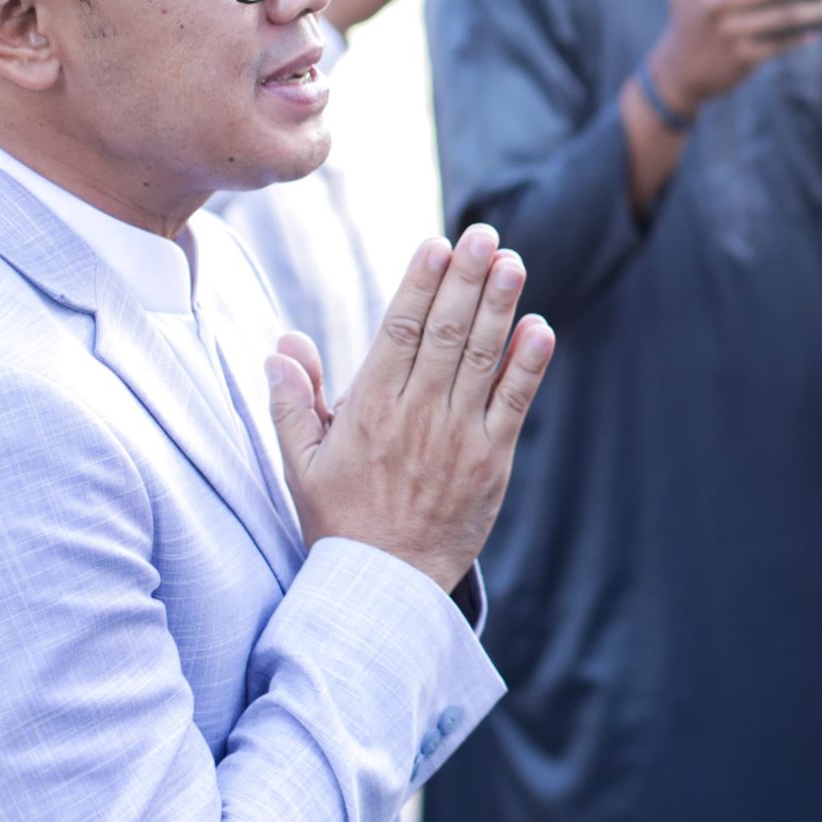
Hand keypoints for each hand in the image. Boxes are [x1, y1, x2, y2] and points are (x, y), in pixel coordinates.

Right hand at [267, 224, 556, 592]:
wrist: (383, 587)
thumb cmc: (339, 522)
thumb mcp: (301, 465)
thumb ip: (293, 403)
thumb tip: (282, 347)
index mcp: (369, 410)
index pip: (397, 331)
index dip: (420, 284)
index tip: (436, 244)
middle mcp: (417, 415)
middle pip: (445, 333)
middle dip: (466, 279)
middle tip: (483, 234)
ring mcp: (459, 437)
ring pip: (481, 359)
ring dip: (500, 307)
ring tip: (513, 263)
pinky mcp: (493, 461)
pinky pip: (514, 404)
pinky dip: (528, 365)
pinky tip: (539, 329)